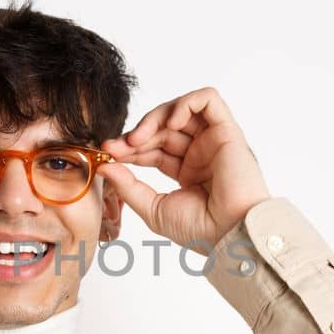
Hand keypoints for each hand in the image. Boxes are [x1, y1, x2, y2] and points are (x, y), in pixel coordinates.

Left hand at [97, 87, 271, 253]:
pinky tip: (170, 123)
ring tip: (138, 138)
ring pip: (181, 110)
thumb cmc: (200, 229)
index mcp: (187, 171)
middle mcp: (201, 153)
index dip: (129, 147)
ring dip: (154, 118)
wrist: (230, 233)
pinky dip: (185, 104)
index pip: (152, 148)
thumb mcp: (153, 208)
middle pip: (162, 128)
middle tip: (116, 147)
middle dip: (136, 134)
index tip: (108, 152)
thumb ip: (127, 186)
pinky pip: (208, 100)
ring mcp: (214, 140)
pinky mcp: (227, 131)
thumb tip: (103, 165)